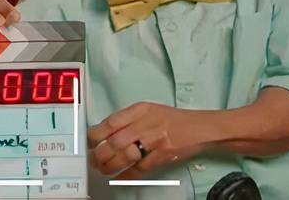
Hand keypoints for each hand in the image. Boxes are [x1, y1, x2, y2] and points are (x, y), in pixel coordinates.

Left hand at [88, 102, 216, 178]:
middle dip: (100, 154)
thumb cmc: (172, 119)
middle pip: (115, 142)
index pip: (110, 122)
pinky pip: (139, 168)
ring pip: (124, 156)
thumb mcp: (148, 110)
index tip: (88, 142)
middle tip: (94, 160)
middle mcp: (146, 124)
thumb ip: (128, 118)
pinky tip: (119, 177)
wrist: (199, 128)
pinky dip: (127, 175)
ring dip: (110, 166)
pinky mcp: (162, 155)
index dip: (95, 135)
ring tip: (103, 169)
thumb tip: (105, 131)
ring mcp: (154, 140)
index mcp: (140, 110)